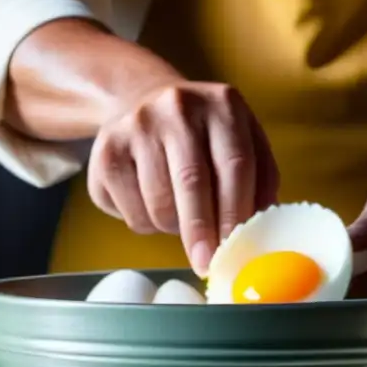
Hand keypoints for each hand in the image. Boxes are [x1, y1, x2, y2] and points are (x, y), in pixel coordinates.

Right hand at [88, 79, 279, 274]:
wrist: (143, 103)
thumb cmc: (204, 137)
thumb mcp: (242, 142)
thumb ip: (260, 180)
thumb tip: (258, 229)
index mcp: (223, 105)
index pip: (235, 166)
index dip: (235, 214)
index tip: (234, 249)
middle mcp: (177, 107)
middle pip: (192, 182)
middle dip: (201, 231)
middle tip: (205, 263)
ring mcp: (136, 126)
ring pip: (159, 203)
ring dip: (173, 228)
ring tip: (179, 217)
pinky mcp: (106, 151)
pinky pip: (131, 211)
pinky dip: (146, 224)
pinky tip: (151, 205)